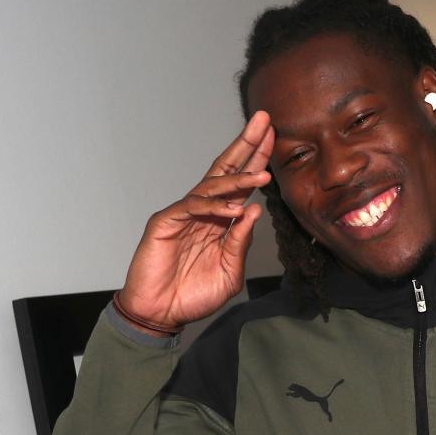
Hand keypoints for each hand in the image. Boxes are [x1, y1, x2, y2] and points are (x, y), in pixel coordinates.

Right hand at [118, 111, 274, 333]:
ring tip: (263, 173)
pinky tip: (235, 207)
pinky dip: (214, 206)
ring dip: (238, 178)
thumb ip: (241, 242)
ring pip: (212, 186)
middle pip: (226, 169)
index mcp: (219, 218)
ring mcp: (183, 214)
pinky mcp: (165, 223)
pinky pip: (192, 208)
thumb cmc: (193, 294)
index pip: (241, 182)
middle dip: (246, 144)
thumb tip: (255, 210)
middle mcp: (203, 210)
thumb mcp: (229, 270)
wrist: (161, 314)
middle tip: (264, 120)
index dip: (256, 159)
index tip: (274, 136)